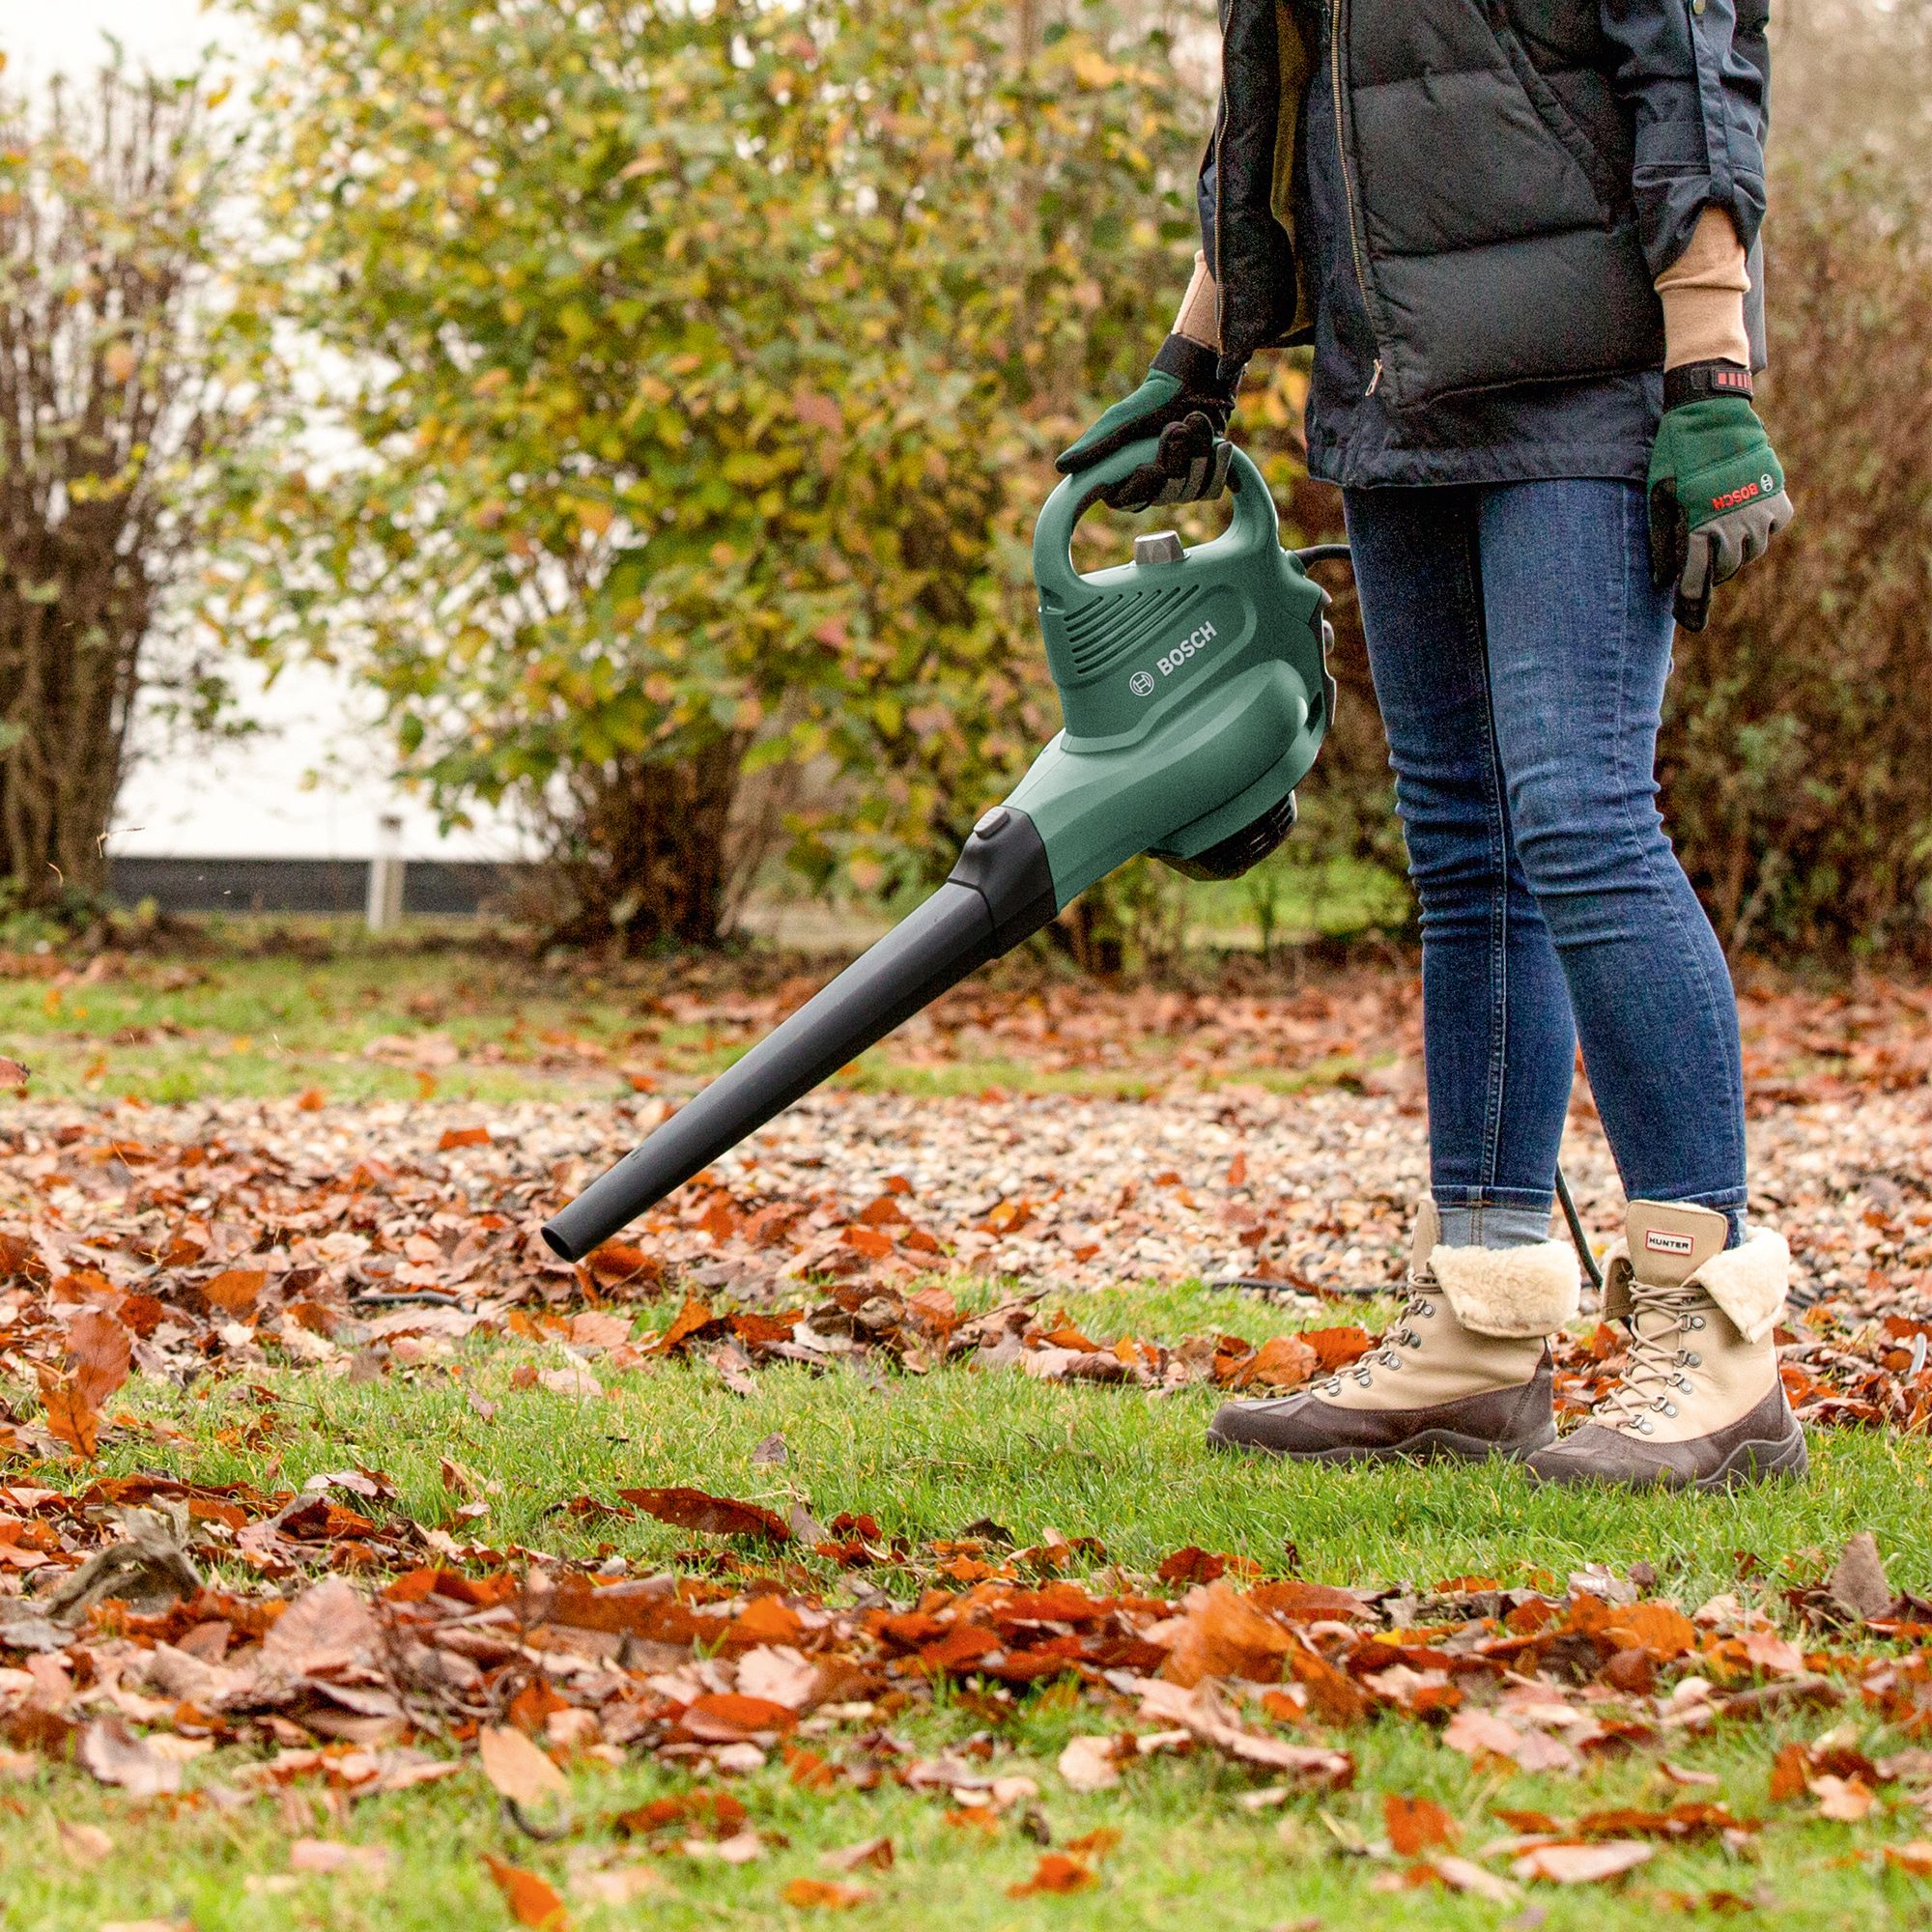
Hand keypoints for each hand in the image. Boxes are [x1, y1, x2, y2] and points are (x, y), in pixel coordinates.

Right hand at [1057, 335, 1240, 512]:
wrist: (1194, 382)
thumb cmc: (1152, 401)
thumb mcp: (1120, 420)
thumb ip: (1095, 445)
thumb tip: (1060, 467)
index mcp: (1125, 477)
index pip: (1127, 501)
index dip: (1141, 486)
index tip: (1151, 465)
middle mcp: (1151, 487)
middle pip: (1163, 494)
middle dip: (1173, 456)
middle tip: (1174, 427)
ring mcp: (1179, 486)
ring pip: (1189, 490)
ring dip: (1196, 451)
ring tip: (1194, 422)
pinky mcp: (1205, 480)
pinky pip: (1211, 490)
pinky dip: (1218, 465)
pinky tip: (1219, 444)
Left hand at [1647, 362, 1793, 631]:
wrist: (1713, 415)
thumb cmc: (1677, 456)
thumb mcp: (1659, 497)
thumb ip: (1663, 539)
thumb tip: (1663, 579)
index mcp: (1700, 528)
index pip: (1696, 579)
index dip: (1690, 601)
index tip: (1688, 619)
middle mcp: (1734, 526)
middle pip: (1726, 569)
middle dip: (1712, 572)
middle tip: (1702, 564)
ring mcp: (1761, 513)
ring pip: (1752, 552)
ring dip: (1736, 552)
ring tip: (1722, 539)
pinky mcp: (1780, 498)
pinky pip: (1774, 527)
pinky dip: (1761, 528)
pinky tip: (1745, 518)